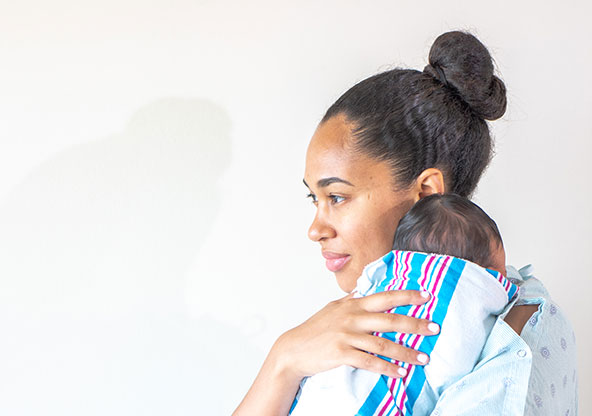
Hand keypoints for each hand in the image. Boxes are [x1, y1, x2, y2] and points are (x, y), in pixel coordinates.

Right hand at [272, 290, 439, 380]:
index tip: (427, 296)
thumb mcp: (333, 309)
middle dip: (415, 324)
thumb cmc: (315, 329)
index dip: (407, 296)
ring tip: (423, 359)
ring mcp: (346, 335)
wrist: (293, 349)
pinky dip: (387, 368)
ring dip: (406, 352)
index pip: (384, 297)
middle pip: (390, 319)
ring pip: (383, 343)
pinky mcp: (341, 353)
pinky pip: (370, 362)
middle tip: (435, 328)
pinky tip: (400, 373)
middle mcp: (351, 317)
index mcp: (352, 304)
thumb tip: (365, 291)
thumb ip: (351, 301)